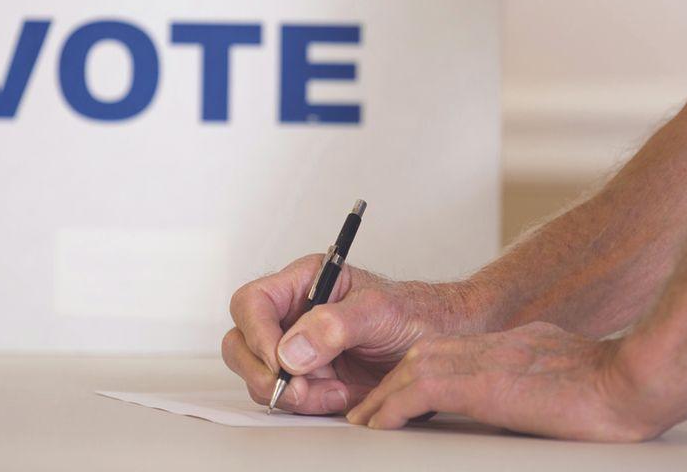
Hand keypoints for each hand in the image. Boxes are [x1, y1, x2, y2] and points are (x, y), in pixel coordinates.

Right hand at [222, 255, 481, 414]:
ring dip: (293, 392)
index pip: (252, 302)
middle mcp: (293, 314)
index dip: (255, 332)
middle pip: (241, 342)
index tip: (277, 360)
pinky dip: (310, 404)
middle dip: (261, 371)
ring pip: (260, 376)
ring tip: (337, 388)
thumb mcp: (380, 311)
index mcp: (303, 282)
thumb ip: (334, 326)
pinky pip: (288, 398)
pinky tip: (342, 394)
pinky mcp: (310, 379)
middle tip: (293, 389)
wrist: (444, 343)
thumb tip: (289, 351)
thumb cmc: (417, 312)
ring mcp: (298, 349)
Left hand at [346, 321, 686, 441]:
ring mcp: (482, 358)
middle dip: (392, 386)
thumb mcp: (561, 377)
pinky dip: (393, 408)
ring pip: (412, 370)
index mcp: (510, 345)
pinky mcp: (478, 382)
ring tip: (367, 421)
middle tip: (369, 412)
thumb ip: (531, 383)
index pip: (448, 356)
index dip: (418, 377)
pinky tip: (382, 425)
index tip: (399, 398)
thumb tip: (517, 404)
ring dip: (385, 397)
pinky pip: (418, 391)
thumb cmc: (612, 388)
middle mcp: (490, 345)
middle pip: (422, 359)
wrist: (629, 381)